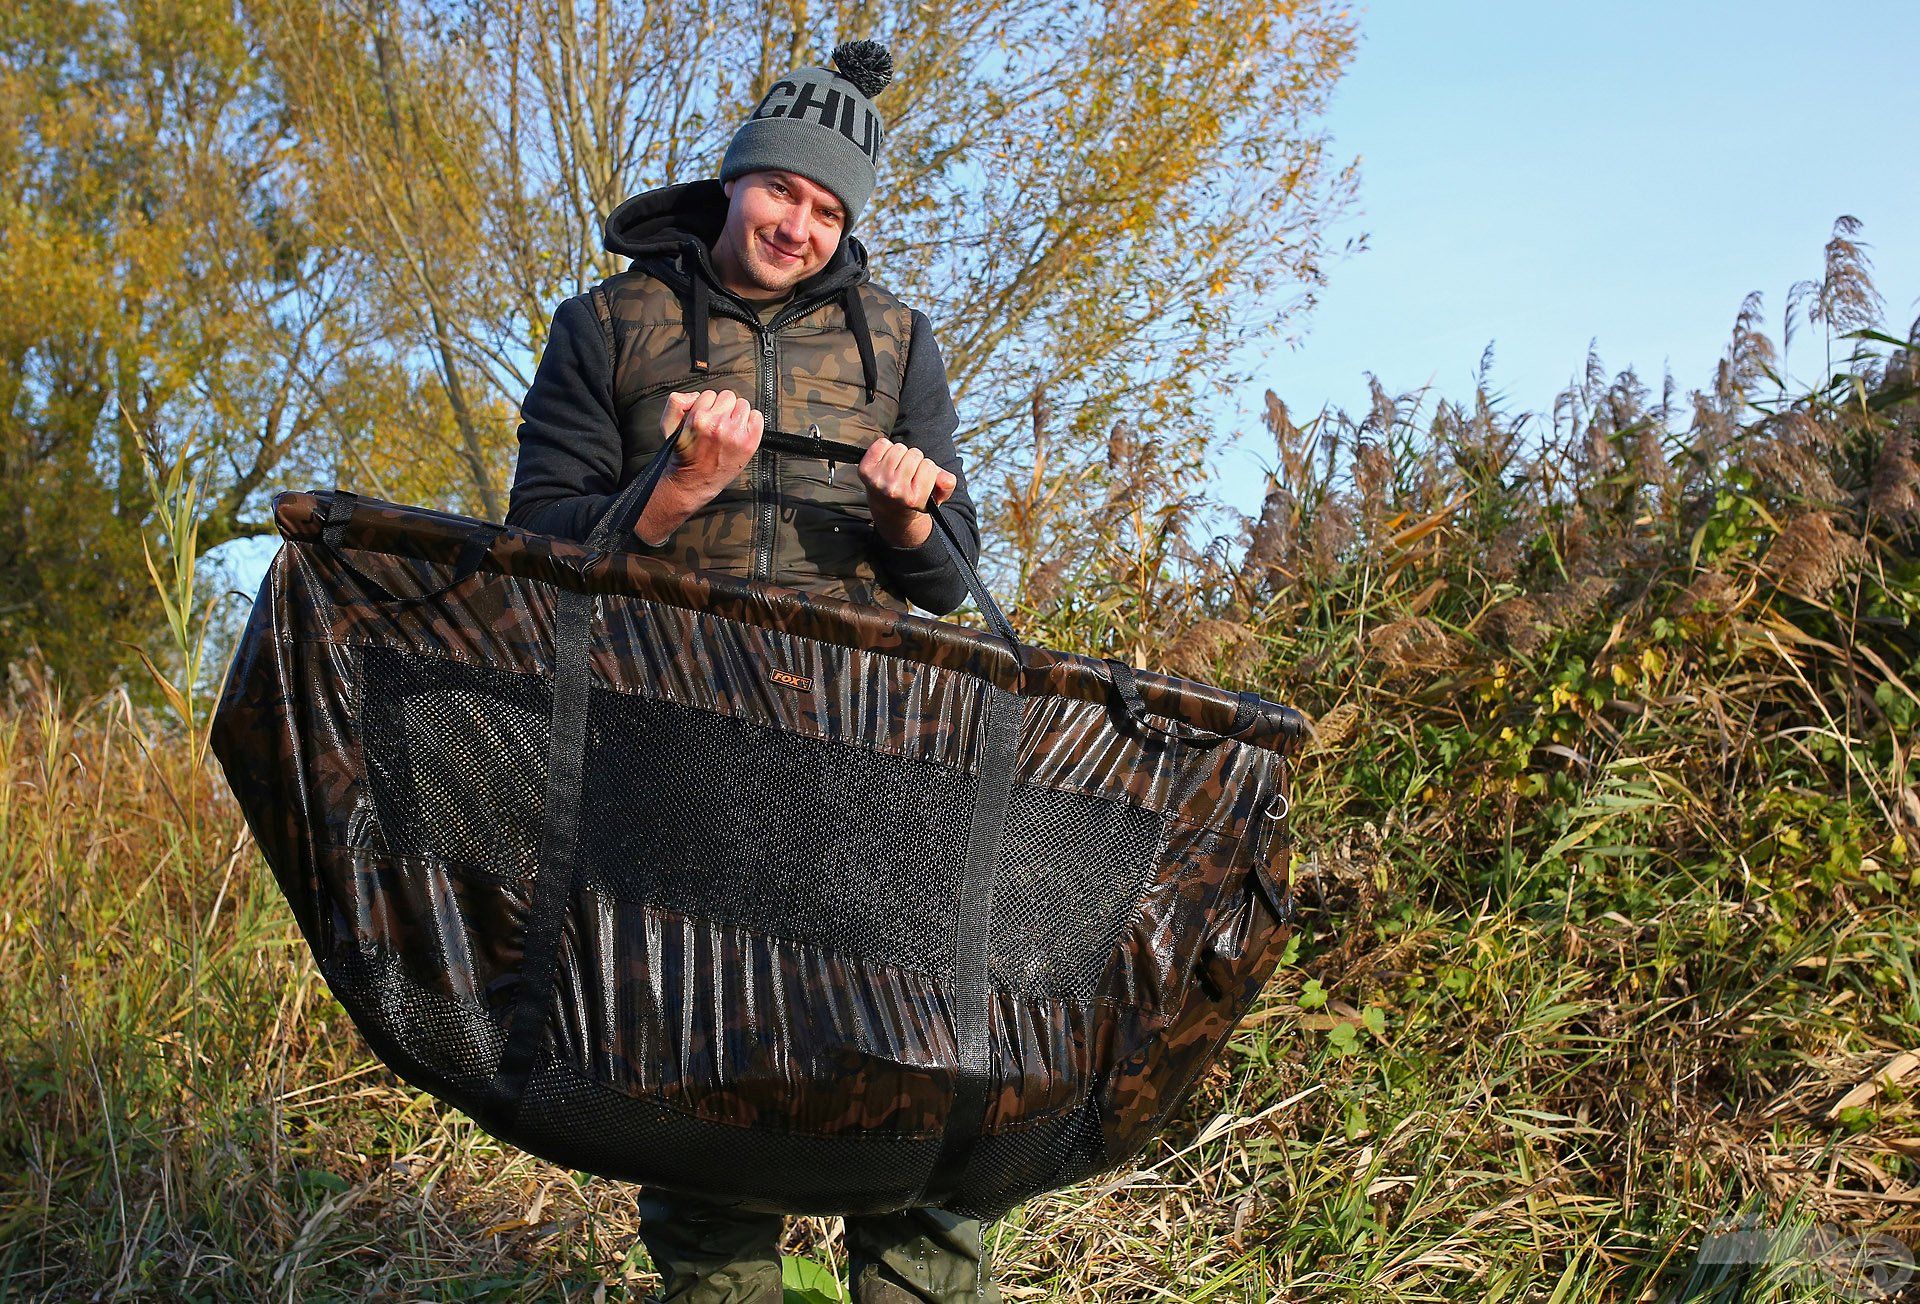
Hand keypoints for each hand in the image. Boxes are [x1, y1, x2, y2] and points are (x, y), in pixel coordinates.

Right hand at [634, 389, 763, 545]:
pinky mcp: (749, 442)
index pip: (710, 394)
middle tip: (717, 423)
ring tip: (728, 428)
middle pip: (728, 396)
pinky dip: (751, 421)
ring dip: (736, 414)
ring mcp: (735, 434)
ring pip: (743, 404)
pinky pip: (757, 416)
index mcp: (698, 418)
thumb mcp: (667, 425)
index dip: (707, 405)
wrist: (693, 482)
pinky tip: (740, 432)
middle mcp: (718, 424)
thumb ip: (676, 403)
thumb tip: (696, 395)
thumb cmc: (682, 454)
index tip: (706, 417)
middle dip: (723, 407)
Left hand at [859, 438, 956, 548]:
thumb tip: (945, 478)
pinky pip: (882, 444)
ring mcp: (878, 481)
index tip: (921, 480)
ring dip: (901, 454)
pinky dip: (885, 448)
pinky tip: (886, 462)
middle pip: (914, 454)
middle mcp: (895, 491)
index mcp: (913, 499)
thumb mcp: (935, 496)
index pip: (929, 466)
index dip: (928, 470)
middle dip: (915, 460)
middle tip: (908, 473)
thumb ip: (946, 485)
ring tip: (898, 467)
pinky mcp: (865, 471)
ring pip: (899, 448)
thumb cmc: (913, 496)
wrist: (887, 506)